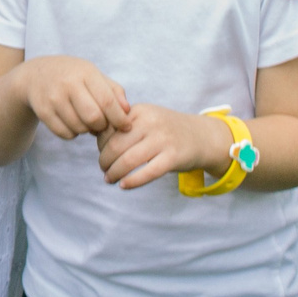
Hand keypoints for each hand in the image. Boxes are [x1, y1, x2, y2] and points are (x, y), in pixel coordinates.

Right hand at [13, 56, 132, 143]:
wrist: (35, 75)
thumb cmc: (72, 75)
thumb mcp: (93, 75)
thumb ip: (113, 91)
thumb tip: (127, 111)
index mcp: (85, 73)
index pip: (107, 101)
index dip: (119, 118)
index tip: (126, 126)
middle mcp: (68, 84)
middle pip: (93, 118)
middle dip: (102, 126)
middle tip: (101, 123)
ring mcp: (53, 98)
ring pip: (79, 128)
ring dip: (87, 130)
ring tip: (85, 120)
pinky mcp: (43, 111)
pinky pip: (65, 133)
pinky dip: (73, 134)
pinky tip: (72, 122)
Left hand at [98, 105, 234, 190]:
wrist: (202, 136)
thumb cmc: (167, 130)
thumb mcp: (147, 118)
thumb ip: (125, 124)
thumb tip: (95, 136)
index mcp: (140, 111)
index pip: (110, 128)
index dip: (100, 143)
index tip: (101, 152)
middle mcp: (151, 122)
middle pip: (116, 145)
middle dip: (104, 160)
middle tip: (102, 169)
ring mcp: (163, 139)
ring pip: (128, 160)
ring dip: (114, 172)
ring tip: (109, 179)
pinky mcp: (173, 157)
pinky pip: (147, 172)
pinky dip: (132, 181)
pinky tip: (123, 185)